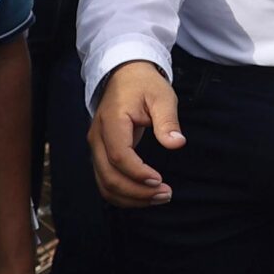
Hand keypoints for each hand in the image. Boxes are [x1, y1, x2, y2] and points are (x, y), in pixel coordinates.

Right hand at [89, 60, 181, 205]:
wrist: (124, 74)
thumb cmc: (144, 84)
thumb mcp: (161, 96)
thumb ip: (167, 120)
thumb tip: (177, 143)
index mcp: (112, 122)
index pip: (119, 156)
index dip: (137, 172)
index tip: (159, 180)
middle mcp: (98, 138)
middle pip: (108, 176)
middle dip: (136, 192)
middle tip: (165, 195)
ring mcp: (96, 147)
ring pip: (104, 184)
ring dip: (130, 197)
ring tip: (158, 198)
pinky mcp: (100, 153)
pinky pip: (106, 181)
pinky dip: (123, 193)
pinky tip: (144, 195)